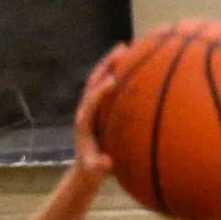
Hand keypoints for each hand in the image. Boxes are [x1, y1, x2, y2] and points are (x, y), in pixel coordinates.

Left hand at [72, 45, 125, 178]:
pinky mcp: (100, 108)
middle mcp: (87, 109)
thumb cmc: (92, 170)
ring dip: (112, 64)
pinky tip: (135, 67)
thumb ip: (99, 166)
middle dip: (107, 65)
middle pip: (94, 80)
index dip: (100, 90)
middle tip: (122, 50)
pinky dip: (120, 75)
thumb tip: (106, 163)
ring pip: (101, 79)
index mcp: (84, 121)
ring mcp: (93, 106)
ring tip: (127, 48)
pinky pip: (110, 88)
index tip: (113, 80)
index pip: (91, 100)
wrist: (86, 168)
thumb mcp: (95, 171)